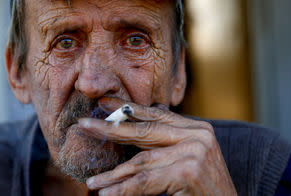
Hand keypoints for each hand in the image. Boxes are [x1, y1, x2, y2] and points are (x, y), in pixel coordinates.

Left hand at [78, 97, 236, 195]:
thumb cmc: (206, 191)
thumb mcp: (189, 159)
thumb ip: (170, 141)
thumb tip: (142, 120)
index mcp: (197, 129)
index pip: (156, 115)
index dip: (128, 110)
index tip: (104, 105)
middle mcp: (198, 135)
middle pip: (145, 131)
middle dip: (112, 129)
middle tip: (84, 124)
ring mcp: (194, 152)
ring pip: (141, 161)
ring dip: (113, 174)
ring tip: (93, 181)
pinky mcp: (187, 172)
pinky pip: (145, 182)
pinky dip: (123, 190)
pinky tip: (106, 194)